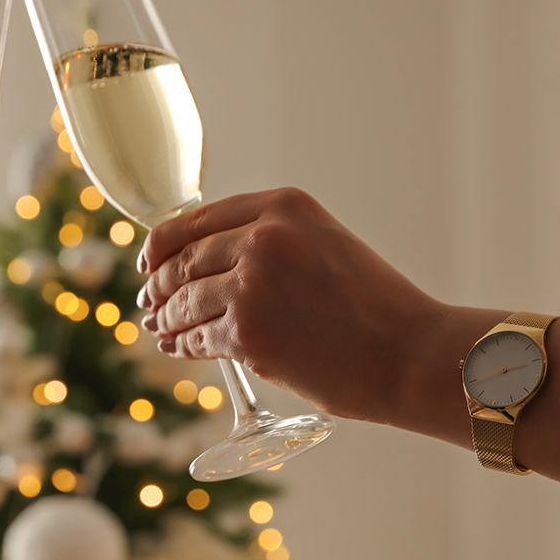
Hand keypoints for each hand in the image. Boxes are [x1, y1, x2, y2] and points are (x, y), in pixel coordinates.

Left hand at [138, 187, 443, 420]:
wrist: (410, 352)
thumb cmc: (375, 306)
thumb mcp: (326, 244)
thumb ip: (274, 241)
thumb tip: (214, 262)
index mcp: (284, 206)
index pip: (198, 219)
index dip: (163, 243)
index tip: (149, 260)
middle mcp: (263, 237)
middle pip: (184, 260)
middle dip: (160, 284)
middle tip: (149, 300)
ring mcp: (252, 285)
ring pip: (185, 301)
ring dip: (167, 317)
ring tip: (160, 328)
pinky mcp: (247, 333)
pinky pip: (198, 337)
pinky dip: (183, 344)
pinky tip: (178, 347)